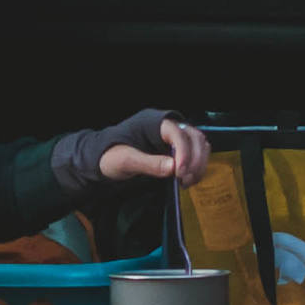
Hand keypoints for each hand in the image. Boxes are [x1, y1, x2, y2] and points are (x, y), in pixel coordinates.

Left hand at [91, 116, 210, 186]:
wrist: (105, 160)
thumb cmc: (110, 156)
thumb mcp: (125, 161)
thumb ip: (148, 163)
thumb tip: (173, 167)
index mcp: (153, 123)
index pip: (177, 133)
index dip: (183, 152)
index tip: (179, 172)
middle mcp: (167, 127)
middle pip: (194, 137)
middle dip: (194, 159)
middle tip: (185, 179)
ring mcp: (174, 138)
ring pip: (199, 145)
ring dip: (198, 164)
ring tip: (186, 182)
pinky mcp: (177, 150)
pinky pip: (195, 154)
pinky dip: (196, 167)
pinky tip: (187, 180)